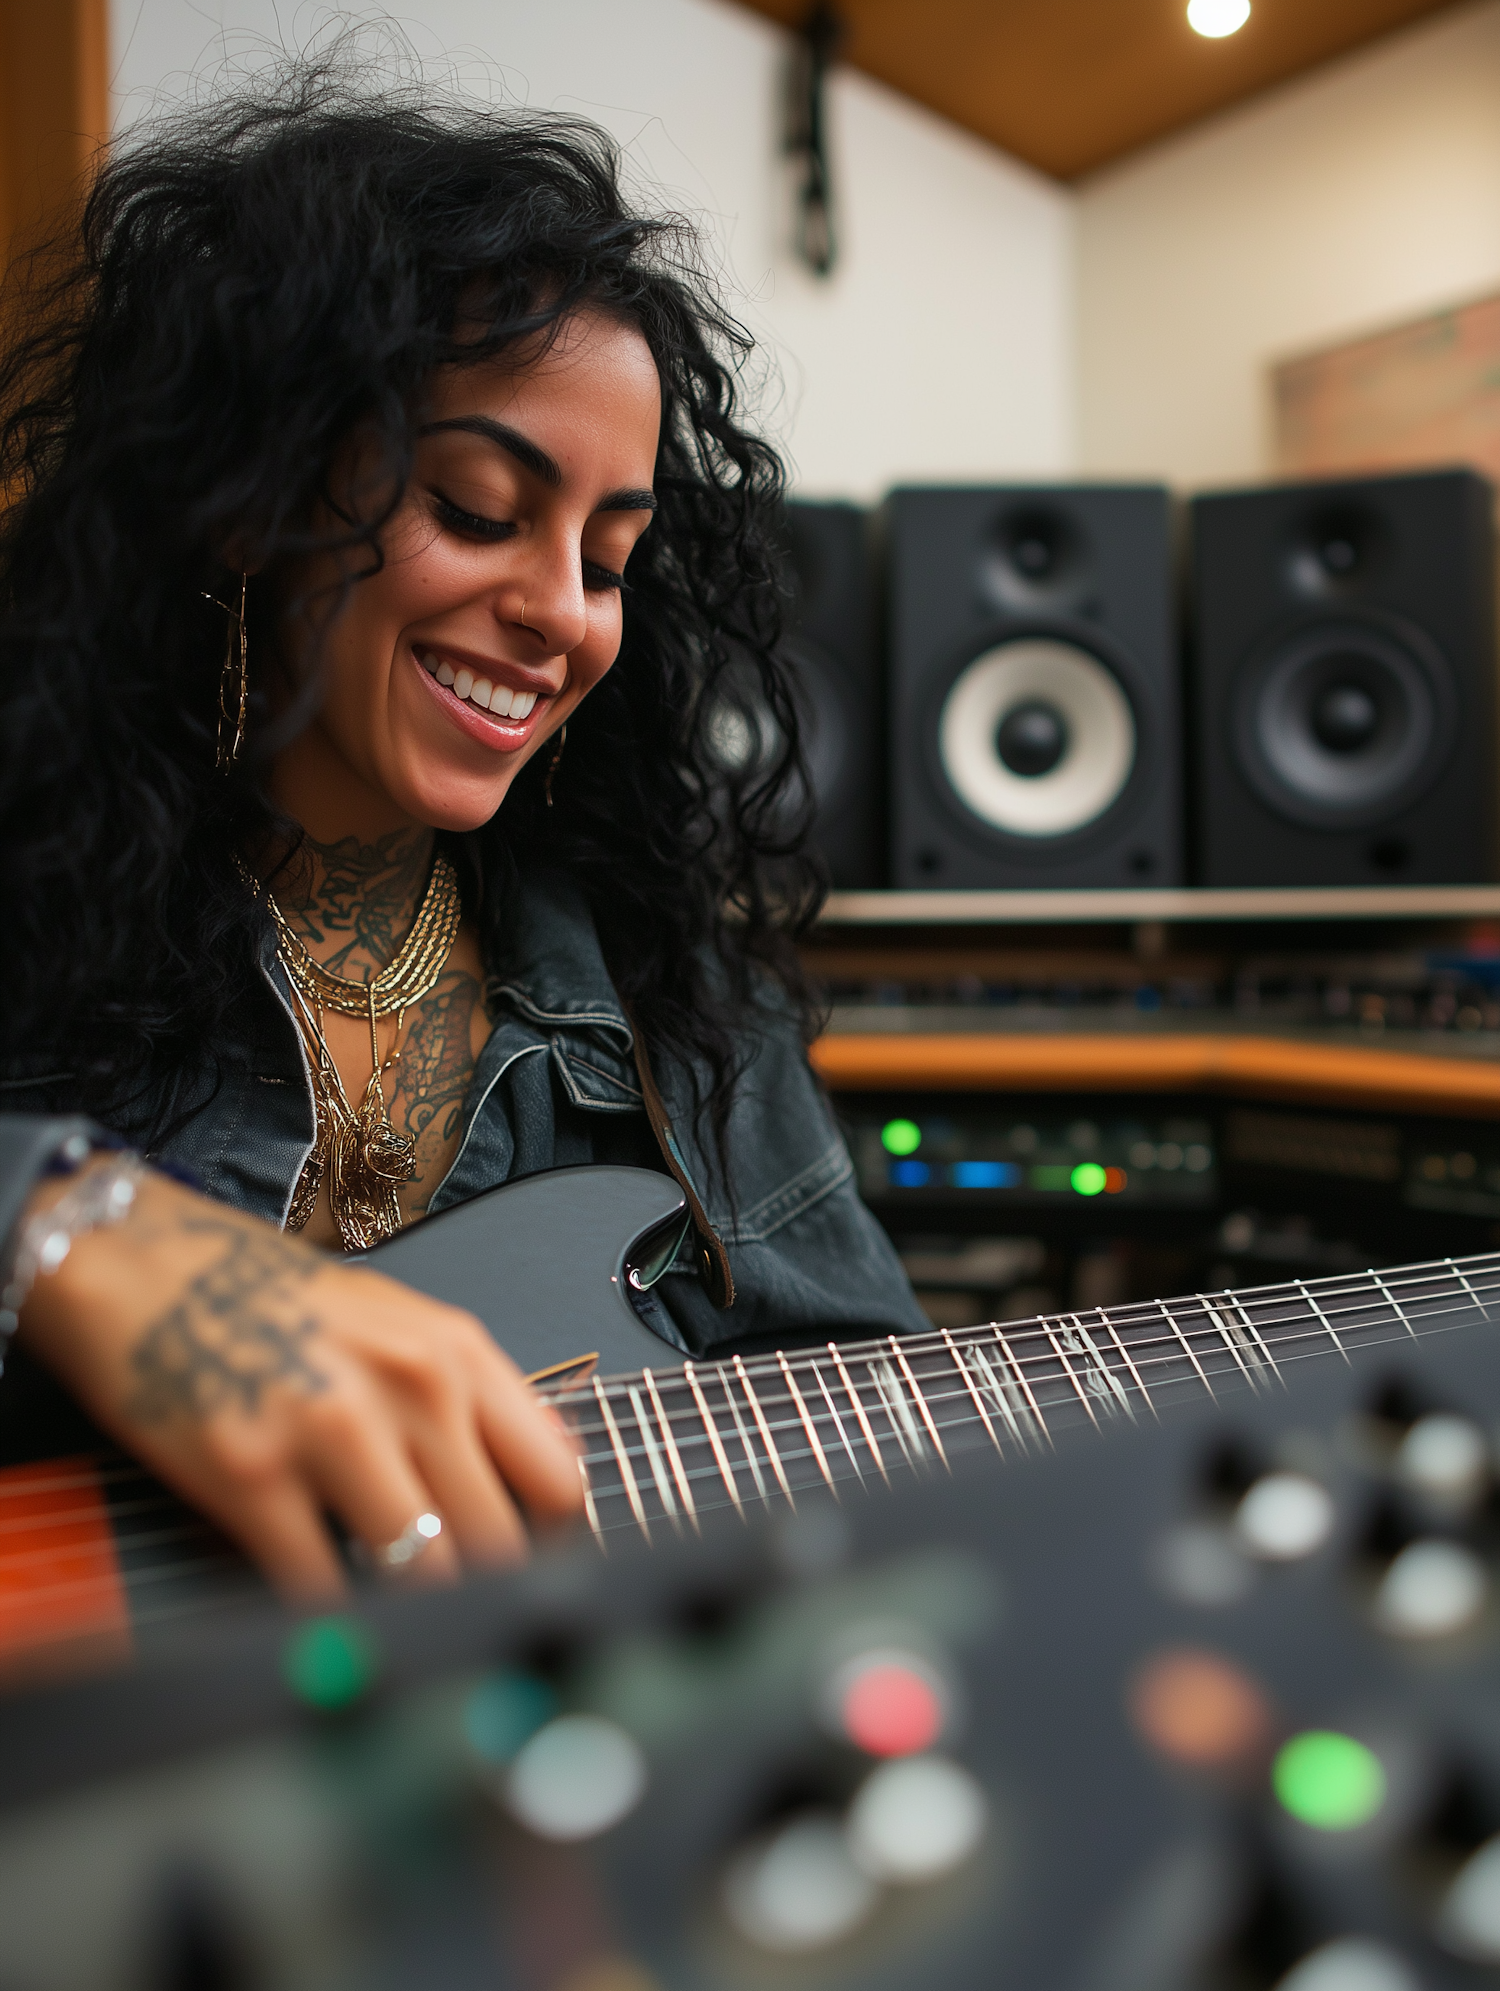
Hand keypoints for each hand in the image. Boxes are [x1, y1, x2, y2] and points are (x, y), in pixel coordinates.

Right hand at [18, 1165, 583, 1599]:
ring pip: (422, 1574)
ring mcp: (331, 1432)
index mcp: (455, 1353)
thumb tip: (551, 1484)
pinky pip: (320, 1586)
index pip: (555, 1480)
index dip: (553, 1544)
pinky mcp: (251, 1477)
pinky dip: (328, 1614)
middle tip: (463, 1610)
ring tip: (397, 1614)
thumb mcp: (402, 1325)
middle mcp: (409, 1387)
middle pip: (497, 1541)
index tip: (534, 1570)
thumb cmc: (276, 1303)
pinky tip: (321, 1603)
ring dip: (411, 1609)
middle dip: (483, 1589)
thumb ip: (475, 1401)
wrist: (146, 1269)